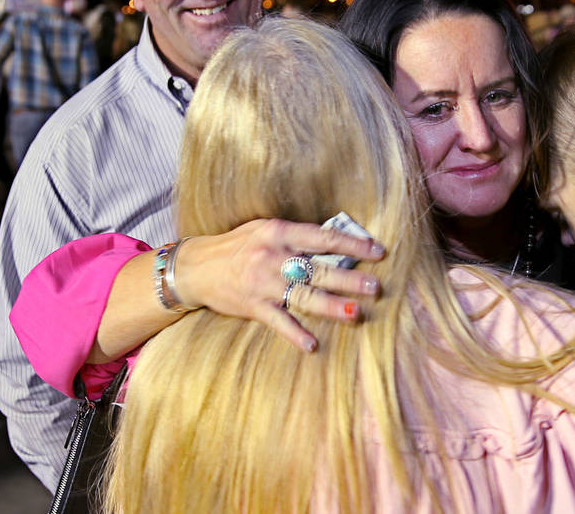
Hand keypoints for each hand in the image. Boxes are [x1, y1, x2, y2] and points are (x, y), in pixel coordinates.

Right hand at [175, 219, 384, 351]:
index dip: (352, 245)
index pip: (323, 238)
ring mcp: (262, 283)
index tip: (377, 251)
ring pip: (303, 296)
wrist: (197, 267)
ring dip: (331, 306)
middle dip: (349, 279)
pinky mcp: (252, 306)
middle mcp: (272, 257)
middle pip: (318, 270)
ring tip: (356, 313)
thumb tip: (338, 244)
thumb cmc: (239, 245)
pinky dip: (295, 334)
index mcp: (279, 232)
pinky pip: (278, 322)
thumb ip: (298, 237)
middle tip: (376, 287)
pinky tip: (312, 345)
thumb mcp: (267, 229)